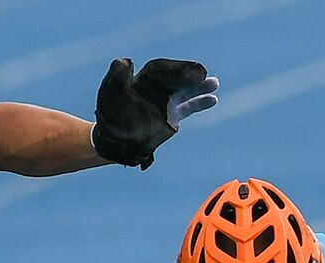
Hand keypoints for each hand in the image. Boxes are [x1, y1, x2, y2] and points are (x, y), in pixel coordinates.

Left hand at [92, 58, 218, 168]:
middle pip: (179, 78)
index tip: (185, 71)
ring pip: (187, 90)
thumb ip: (118, 77)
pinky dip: (201, 103)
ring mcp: (167, 101)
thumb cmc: (111, 114)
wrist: (115, 139)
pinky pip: (190, 107)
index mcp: (145, 78)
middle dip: (191, 76)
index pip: (163, 70)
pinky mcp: (173, 116)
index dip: (175, 69)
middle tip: (203, 76)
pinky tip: (213, 99)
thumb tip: (126, 61)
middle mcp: (159, 87)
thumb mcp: (110, 92)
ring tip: (214, 83)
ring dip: (200, 86)